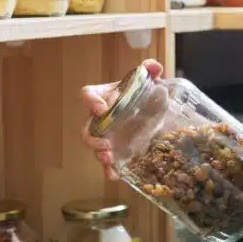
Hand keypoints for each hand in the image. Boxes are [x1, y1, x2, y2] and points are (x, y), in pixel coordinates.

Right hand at [82, 59, 164, 180]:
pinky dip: (109, 170)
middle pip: (87, 128)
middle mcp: (101, 118)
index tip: (102, 108)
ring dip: (99, 155)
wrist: (155, 112)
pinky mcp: (116, 150)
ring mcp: (107, 135)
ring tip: (109, 159)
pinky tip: (115, 176)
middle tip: (105, 144)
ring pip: (95, 147)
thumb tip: (152, 66)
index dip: (91, 101)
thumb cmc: (145, 93)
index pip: (88, 94)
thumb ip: (149, 70)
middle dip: (92, 138)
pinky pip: (108, 162)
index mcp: (105, 96)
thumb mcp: (149, 81)